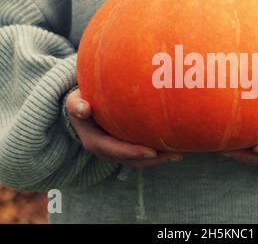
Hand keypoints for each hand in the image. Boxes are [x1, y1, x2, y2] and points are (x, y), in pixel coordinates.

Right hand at [66, 88, 182, 168]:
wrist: (83, 107)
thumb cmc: (81, 101)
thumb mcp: (74, 101)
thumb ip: (76, 105)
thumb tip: (84, 109)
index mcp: (95, 142)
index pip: (116, 150)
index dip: (134, 152)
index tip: (152, 151)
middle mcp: (108, 151)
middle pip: (134, 160)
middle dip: (156, 159)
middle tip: (177, 154)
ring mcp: (118, 151)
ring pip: (141, 160)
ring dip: (161, 158)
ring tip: (181, 152)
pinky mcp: (126, 147)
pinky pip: (144, 154)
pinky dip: (159, 152)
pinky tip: (175, 145)